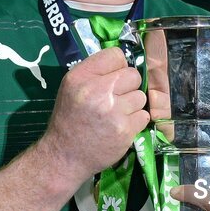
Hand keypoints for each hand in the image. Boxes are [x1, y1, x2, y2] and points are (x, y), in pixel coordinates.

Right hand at [42, 47, 148, 178]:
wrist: (65, 156)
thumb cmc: (70, 119)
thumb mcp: (72, 88)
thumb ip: (95, 73)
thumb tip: (124, 63)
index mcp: (81, 77)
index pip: (116, 55)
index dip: (118, 67)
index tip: (113, 78)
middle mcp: (97, 90)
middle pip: (133, 75)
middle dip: (128, 86)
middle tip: (116, 98)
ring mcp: (113, 111)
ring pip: (141, 96)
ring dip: (133, 105)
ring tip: (117, 114)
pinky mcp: (125, 130)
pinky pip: (144, 116)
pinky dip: (135, 122)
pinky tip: (121, 126)